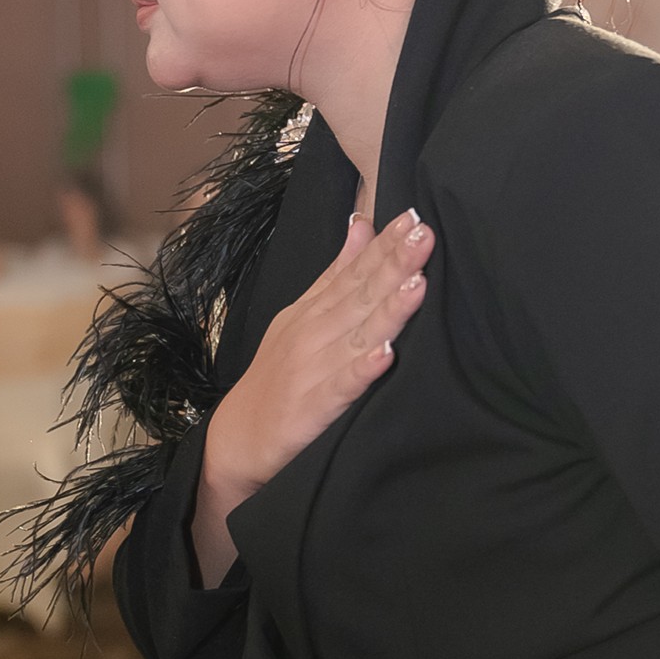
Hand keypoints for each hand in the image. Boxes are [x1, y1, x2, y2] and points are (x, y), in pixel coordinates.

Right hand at [192, 209, 433, 583]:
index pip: (353, 271)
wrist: (236, 440)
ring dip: (387, 309)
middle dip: (392, 264)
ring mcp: (312, 370)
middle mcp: (313, 333)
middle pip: (359, 295)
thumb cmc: (278, 378)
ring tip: (417, 283)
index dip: (382, 245)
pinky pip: (342, 387)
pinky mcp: (312, 408)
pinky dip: (362, 369)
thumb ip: (335, 274)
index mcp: (314, 311)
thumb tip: (361, 224)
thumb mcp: (302, 317)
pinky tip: (386, 353)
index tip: (412, 217)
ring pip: (356, 335)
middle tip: (423, 234)